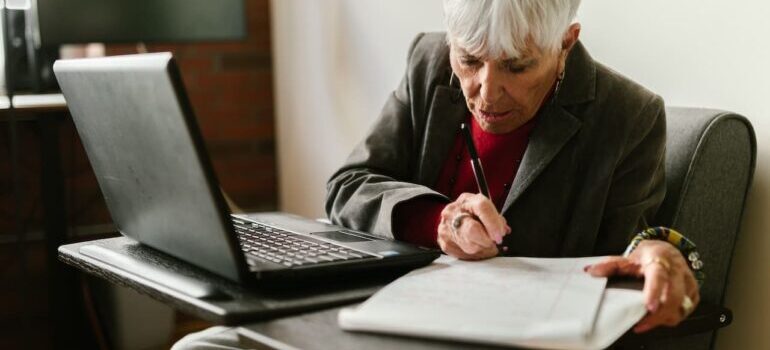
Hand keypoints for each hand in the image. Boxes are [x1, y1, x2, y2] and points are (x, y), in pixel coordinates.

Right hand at [437, 193, 509, 259]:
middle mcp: (453, 212)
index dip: (493, 223)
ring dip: (482, 248)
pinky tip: (475, 247)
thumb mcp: (485, 211)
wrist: (451, 219)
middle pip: (472, 230)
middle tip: (493, 241)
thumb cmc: (471, 214)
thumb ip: (496, 219)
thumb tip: (502, 231)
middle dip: (487, 240)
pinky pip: (465, 255)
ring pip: (470, 246)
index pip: (482, 207)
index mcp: (467, 200)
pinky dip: (474, 254)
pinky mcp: (445, 243)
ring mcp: (446, 228)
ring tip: (483, 243)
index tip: (500, 235)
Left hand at [585, 240, 699, 332]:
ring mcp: (688, 282)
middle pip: (673, 297)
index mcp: (660, 260)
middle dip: (658, 315)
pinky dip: (671, 317)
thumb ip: (610, 265)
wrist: (667, 250)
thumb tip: (591, 271)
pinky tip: (659, 317)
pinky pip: (685, 311)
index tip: (649, 306)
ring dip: (664, 318)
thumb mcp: (628, 258)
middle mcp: (677, 271)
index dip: (654, 291)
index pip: (659, 276)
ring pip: (681, 307)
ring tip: (647, 320)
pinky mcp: (693, 292)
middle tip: (641, 323)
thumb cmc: (648, 256)